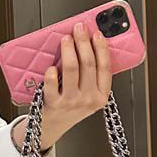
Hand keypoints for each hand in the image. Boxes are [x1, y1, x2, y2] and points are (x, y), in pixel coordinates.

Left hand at [15, 24, 111, 151]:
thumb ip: (92, 76)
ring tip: (65, 39)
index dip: (101, 47)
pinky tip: (51, 65)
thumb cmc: (70, 106)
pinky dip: (51, 71)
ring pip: (71, 68)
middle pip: (88, 63)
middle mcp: (88, 99)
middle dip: (83, 42)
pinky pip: (53, 82)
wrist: (52, 127)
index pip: (105, 67)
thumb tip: (90, 44)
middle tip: (79, 29)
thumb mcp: (89, 95)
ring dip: (68, 49)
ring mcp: (71, 102)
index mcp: (101, 96)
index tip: (97, 33)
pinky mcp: (54, 103)